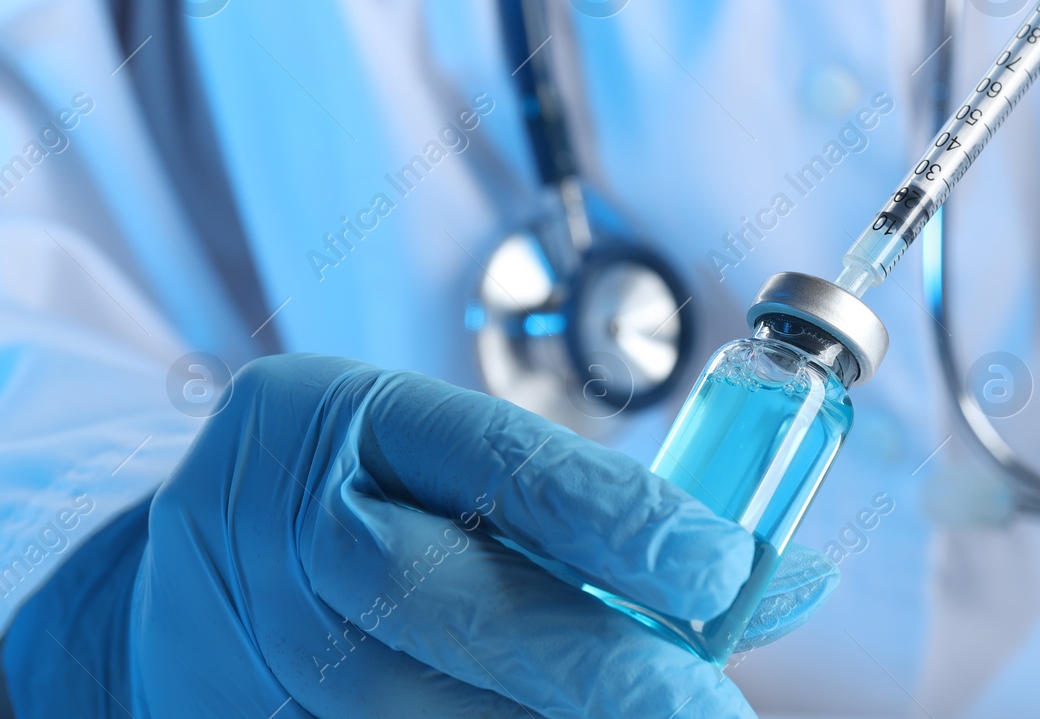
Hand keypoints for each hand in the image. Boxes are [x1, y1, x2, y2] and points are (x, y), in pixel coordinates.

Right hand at [2, 355, 835, 717]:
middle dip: (600, 666)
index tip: (723, 565)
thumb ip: (598, 511)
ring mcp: (269, 649)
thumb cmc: (357, 500)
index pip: (503, 465)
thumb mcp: (452, 460)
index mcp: (356, 423)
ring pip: (427, 713)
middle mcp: (304, 535)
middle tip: (710, 706)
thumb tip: (790, 578)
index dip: (619, 518)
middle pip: (459, 601)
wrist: (174, 584)